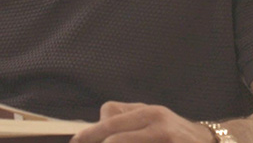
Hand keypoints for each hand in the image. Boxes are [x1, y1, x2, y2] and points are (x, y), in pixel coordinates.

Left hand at [70, 101, 214, 142]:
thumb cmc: (175, 132)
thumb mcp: (153, 117)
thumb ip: (128, 116)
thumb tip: (99, 120)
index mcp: (150, 112)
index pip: (111, 120)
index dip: (90, 134)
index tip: (76, 142)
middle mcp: (158, 124)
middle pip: (114, 136)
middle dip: (96, 142)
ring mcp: (166, 139)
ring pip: (122, 142)